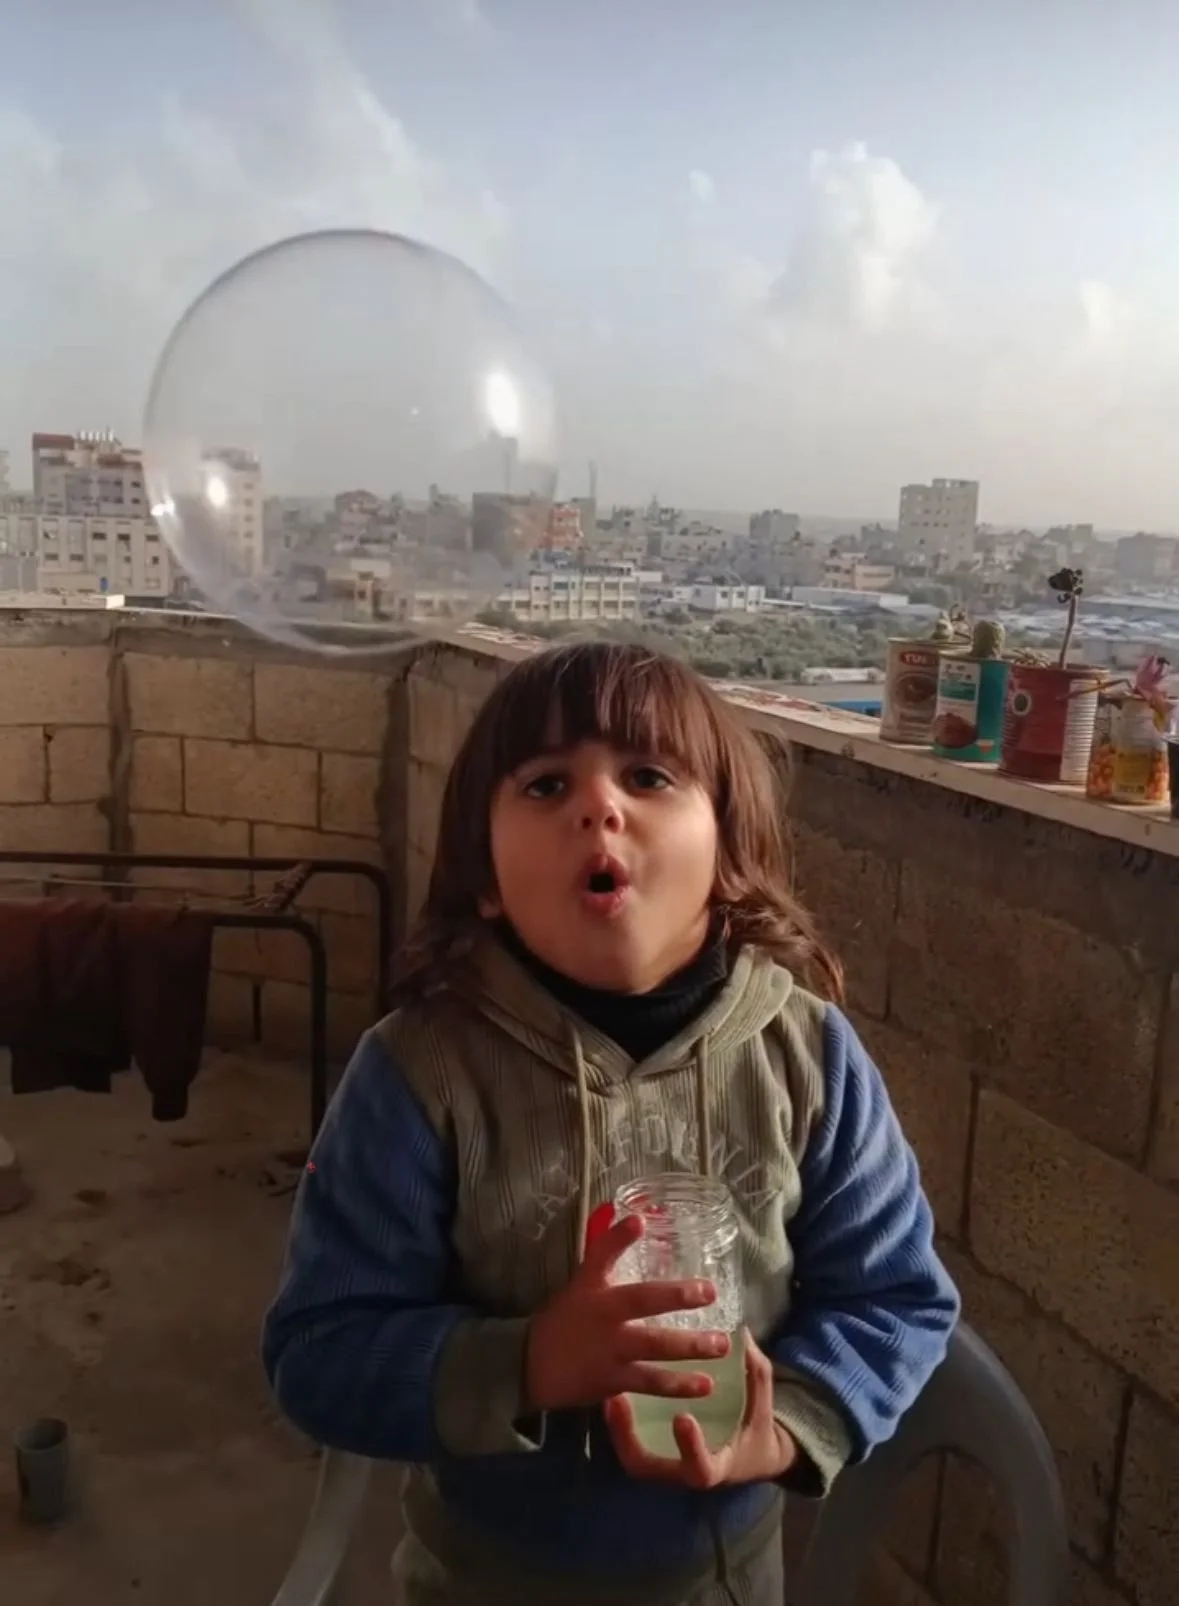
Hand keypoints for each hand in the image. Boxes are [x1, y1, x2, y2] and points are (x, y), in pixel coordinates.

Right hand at [525, 1214, 728, 1413]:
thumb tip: (636, 1218)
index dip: (618, 1237)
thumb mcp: (581, 1283)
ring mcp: (610, 1351)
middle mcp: (604, 1318)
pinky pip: (652, 1384)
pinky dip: (679, 1386)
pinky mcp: (615, 1382)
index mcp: (593, 1289)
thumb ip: (607, 1253)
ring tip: (722, 1344)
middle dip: (678, 1296)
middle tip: (712, 1291)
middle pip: (642, 1302)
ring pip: (655, 1347)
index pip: (602, 1255)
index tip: (641, 1220)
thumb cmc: (563, 1319)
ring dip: (690, 1347)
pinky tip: (706, 1385)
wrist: (531, 1367)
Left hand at [603, 1330, 796, 1488]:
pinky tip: (611, 1390)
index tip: (683, 1417)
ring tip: (608, 1391)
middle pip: (645, 1468)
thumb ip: (754, 1374)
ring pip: (631, 1456)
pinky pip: (632, 1443)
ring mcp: (665, 1465)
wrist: (750, 1456)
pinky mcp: (654, 1452)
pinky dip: (619, 1424)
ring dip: (616, 1428)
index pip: (700, 1468)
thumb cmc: (755, 1429)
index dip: (691, 1447)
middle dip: (626, 1437)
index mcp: (717, 1467)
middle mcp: (684, 1472)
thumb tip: (741, 1333)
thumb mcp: (761, 1406)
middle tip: (616, 1400)